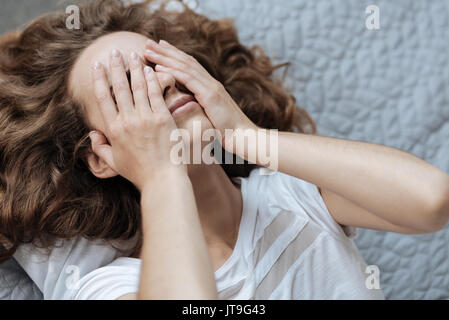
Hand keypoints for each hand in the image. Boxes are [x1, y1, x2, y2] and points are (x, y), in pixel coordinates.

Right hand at [90, 49, 185, 191]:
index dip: (100, 79)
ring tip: (132, 54)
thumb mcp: (114, 163)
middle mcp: (128, 120)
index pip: (104, 98)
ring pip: (138, 87)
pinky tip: (149, 70)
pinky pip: (156, 95)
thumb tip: (93, 135)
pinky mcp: (163, 118)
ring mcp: (146, 118)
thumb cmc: (139, 173)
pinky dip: (152, 80)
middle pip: (119, 87)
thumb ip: (101, 148)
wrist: (162, 179)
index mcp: (114, 129)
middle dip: (116, 67)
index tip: (97, 66)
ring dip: (134, 68)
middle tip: (114, 52)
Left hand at [143, 39, 257, 152]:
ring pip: (184, 66)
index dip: (175, 55)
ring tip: (148, 49)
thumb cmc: (229, 132)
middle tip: (148, 42)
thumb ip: (201, 109)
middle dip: (166, 51)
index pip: (190, 66)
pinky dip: (172, 71)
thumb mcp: (212, 117)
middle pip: (185, 61)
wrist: (244, 136)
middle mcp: (211, 83)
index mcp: (211, 87)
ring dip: (164, 57)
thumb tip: (186, 109)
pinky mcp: (210, 95)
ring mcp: (211, 87)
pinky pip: (187, 79)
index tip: (160, 48)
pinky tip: (158, 67)